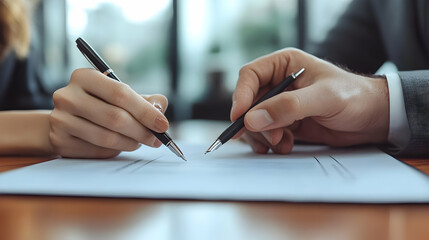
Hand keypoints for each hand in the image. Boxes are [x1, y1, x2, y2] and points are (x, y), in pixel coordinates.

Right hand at [49, 68, 168, 157]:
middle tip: (156, 140)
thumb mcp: (120, 96)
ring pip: (107, 137)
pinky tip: (121, 146)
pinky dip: (115, 151)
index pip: (121, 93)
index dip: (145, 111)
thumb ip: (144, 99)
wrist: (65, 120)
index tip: (163, 125)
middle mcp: (67, 95)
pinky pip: (96, 151)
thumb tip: (160, 107)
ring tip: (140, 142)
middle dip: (141, 131)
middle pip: (115, 117)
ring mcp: (60, 119)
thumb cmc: (100, 105)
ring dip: (130, 143)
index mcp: (84, 76)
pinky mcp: (60, 140)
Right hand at [231, 48, 388, 153]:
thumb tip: (252, 118)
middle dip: (255, 122)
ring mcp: (280, 105)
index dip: (241, 96)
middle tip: (272, 137)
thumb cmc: (354, 97)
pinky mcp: (285, 123)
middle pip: (249, 102)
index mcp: (284, 65)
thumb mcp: (323, 98)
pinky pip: (265, 134)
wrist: (373, 119)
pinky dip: (270, 143)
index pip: (250, 76)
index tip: (239, 117)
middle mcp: (278, 83)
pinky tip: (286, 146)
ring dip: (263, 136)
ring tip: (282, 143)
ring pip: (254, 121)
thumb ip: (288, 107)